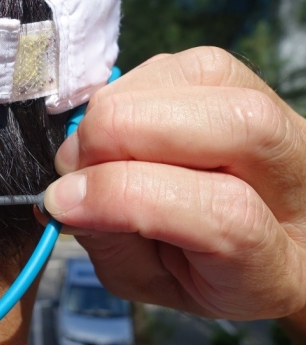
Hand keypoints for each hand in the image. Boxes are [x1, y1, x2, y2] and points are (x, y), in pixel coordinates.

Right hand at [41, 47, 305, 320]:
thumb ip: (109, 241)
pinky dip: (129, 90)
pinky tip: (117, 126)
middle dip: (119, 136)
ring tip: (94, 150)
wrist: (248, 238)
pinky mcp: (246, 80)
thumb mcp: (148, 282)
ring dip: (120, 109)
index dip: (127, 196)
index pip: (224, 213)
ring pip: (205, 77)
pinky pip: (183, 63)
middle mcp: (300, 177)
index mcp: (280, 262)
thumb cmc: (195, 268)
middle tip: (73, 168)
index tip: (62, 202)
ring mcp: (283, 118)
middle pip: (233, 124)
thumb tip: (65, 191)